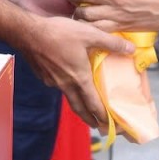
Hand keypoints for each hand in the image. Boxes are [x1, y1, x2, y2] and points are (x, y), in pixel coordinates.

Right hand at [16, 15, 133, 127]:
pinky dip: (66, 89)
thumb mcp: (89, 34)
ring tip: (84, 106)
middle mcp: (66, 84)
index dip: (103, 117)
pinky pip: (58, 86)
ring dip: (78, 105)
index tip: (110, 127)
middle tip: (98, 127)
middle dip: (90, 119)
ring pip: (68, 97)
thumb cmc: (58, 33)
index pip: (94, 104)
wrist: (26, 32)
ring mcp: (52, 81)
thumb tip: (131, 49)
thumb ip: (111, 43)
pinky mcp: (43, 75)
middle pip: (79, 108)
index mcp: (79, 78)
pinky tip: (67, 80)